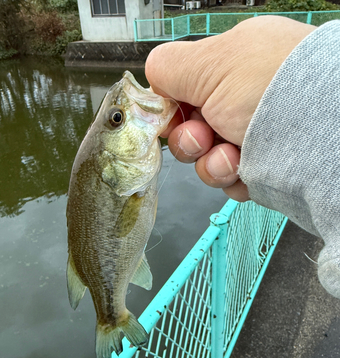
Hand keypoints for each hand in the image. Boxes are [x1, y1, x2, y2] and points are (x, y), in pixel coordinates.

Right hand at [145, 16, 315, 200]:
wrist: (320, 134)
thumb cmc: (269, 88)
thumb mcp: (208, 64)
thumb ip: (168, 66)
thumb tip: (153, 79)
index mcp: (231, 65)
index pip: (184, 90)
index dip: (171, 110)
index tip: (170, 119)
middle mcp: (242, 100)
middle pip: (192, 130)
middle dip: (190, 141)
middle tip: (204, 137)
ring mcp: (253, 135)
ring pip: (207, 160)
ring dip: (210, 164)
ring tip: (230, 159)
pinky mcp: (263, 166)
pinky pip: (229, 179)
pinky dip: (231, 179)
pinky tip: (244, 171)